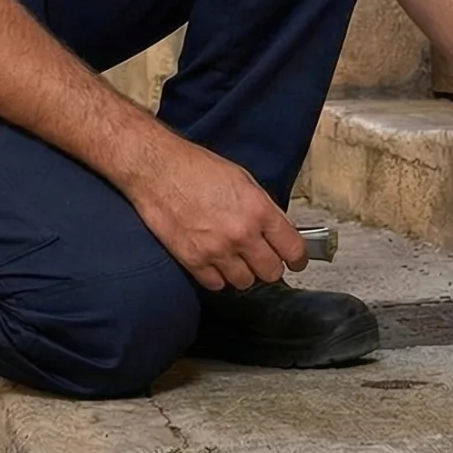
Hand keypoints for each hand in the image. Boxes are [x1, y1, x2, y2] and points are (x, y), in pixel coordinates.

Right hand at [115, 133, 305, 289]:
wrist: (156, 168)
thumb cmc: (195, 168)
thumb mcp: (242, 179)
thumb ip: (262, 208)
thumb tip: (277, 231)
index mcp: (258, 210)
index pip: (293, 249)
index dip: (297, 258)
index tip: (294, 261)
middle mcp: (241, 233)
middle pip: (272, 272)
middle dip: (268, 266)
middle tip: (260, 257)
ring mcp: (216, 250)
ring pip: (245, 282)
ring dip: (242, 272)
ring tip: (232, 256)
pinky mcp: (193, 260)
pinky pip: (216, 285)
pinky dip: (217, 276)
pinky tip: (213, 260)